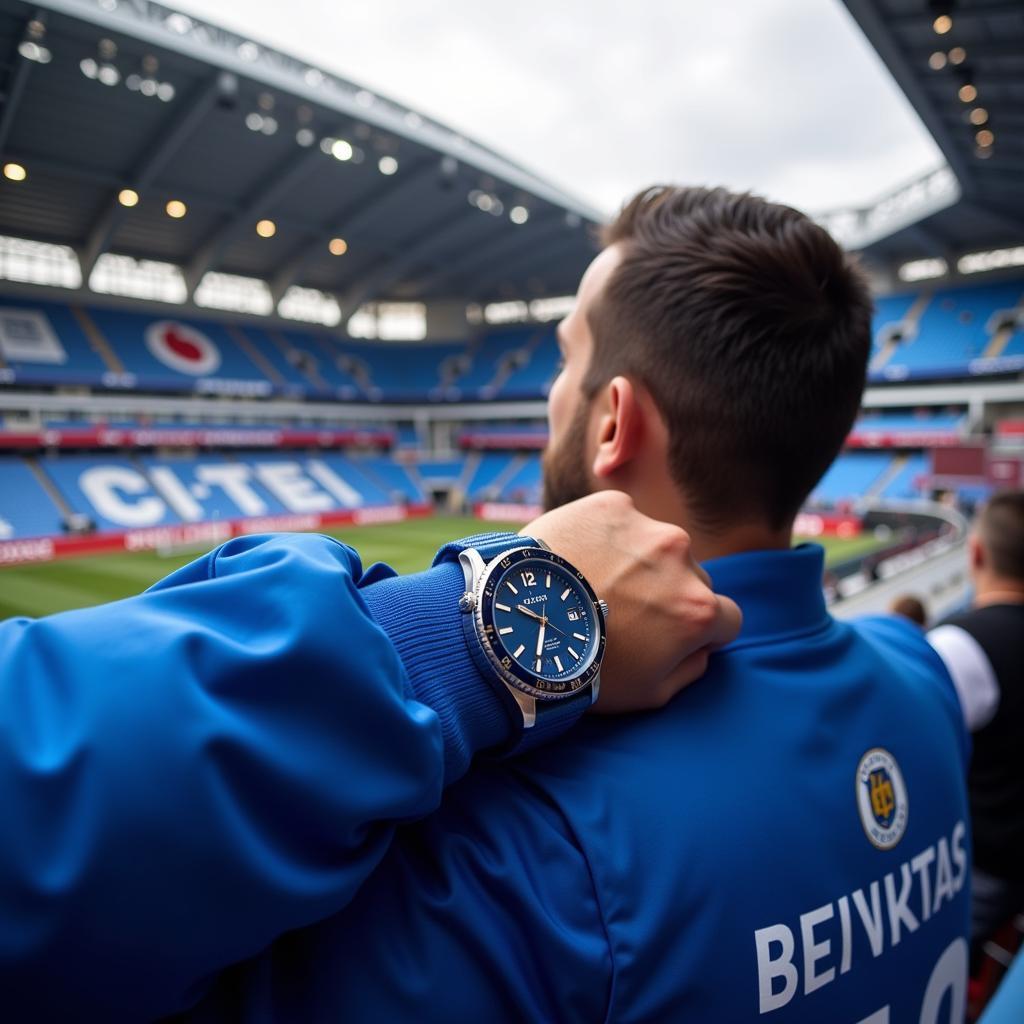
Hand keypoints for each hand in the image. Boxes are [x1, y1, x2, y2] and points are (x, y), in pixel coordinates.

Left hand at [524, 491, 741, 712]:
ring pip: (655, 545)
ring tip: (591, 583)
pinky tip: (574, 559)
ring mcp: (645, 526)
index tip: (670, 635)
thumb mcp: (649, 694)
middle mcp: (681, 558)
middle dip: (667, 593)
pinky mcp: (609, 505)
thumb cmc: (581, 667)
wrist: (517, 622)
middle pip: (691, 578)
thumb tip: (703, 648)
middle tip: (621, 611)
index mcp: (698, 609)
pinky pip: (619, 521)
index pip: (727, 618)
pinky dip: (603, 536)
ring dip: (636, 561)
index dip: (701, 631)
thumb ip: (691, 669)